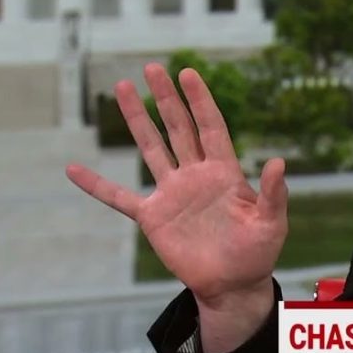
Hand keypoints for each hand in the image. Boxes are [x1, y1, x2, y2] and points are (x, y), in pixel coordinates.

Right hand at [66, 63, 287, 308]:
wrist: (232, 284)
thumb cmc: (258, 252)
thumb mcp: (272, 223)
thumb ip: (274, 193)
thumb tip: (279, 162)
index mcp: (225, 172)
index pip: (211, 127)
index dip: (200, 101)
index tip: (188, 72)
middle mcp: (196, 175)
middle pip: (178, 128)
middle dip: (166, 98)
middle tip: (152, 67)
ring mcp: (172, 193)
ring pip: (151, 148)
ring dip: (136, 119)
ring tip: (123, 88)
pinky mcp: (153, 217)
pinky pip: (119, 197)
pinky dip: (96, 184)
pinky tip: (73, 169)